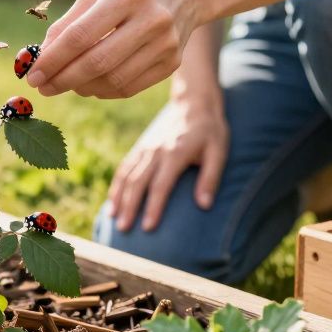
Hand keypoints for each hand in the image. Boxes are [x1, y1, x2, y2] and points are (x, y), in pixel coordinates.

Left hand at [25, 0, 200, 98]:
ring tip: (66, 83)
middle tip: (43, 87)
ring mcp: (165, 44)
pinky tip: (89, 85)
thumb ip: (67, 24)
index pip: (80, 36)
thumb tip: (40, 58)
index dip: (53, 60)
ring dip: (82, 88)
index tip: (32, 75)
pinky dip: (102, 91)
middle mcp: (150, 19)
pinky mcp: (172, 64)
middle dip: (63, 79)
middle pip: (97, 62)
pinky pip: (129, 88)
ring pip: (113, 80)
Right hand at [108, 95, 228, 231]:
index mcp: (175, 153)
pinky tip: (113, 201)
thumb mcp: (218, 151)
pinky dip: (117, 185)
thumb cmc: (210, 130)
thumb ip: (210, 178)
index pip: (161, 185)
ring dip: (119, 198)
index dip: (154, 207)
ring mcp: (146, 148)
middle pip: (138, 183)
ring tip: (113, 219)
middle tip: (124, 230)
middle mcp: (156, 151)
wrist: (193, 102)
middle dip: (130, 207)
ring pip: (127, 175)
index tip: (148, 227)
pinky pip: (125, 167)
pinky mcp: (141, 146)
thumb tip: (204, 205)